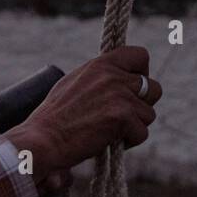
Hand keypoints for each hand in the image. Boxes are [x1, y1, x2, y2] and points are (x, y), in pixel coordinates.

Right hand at [5, 45, 160, 183]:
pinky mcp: (122, 116)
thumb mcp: (74, 83)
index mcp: (100, 64)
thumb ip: (99, 77)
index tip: (134, 87)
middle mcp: (112, 75)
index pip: (140, 55)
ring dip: (135, 126)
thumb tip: (118, 76)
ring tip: (112, 131)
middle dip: (143, 105)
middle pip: (153, 88)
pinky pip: (142, 132)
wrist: (43, 139)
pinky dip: (129, 142)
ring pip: (149, 114)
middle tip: (124, 116)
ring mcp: (119, 95)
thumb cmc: (54, 117)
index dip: (143, 72)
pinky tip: (109, 141)